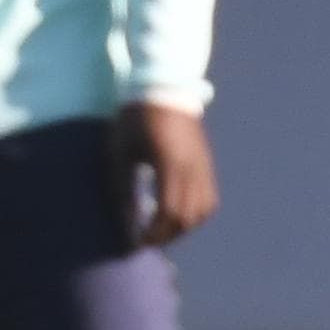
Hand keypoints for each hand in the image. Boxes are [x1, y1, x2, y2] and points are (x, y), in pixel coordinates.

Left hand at [105, 99, 218, 245]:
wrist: (164, 89)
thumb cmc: (135, 119)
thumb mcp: (121, 153)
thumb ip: (122, 189)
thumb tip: (124, 225)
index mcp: (169, 164)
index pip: (169, 213)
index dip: (154, 234)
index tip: (136, 241)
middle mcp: (193, 168)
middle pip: (187, 218)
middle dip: (166, 235)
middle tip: (144, 238)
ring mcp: (203, 166)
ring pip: (202, 212)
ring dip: (182, 227)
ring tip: (159, 227)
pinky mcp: (206, 165)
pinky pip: (209, 200)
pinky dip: (195, 215)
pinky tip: (176, 213)